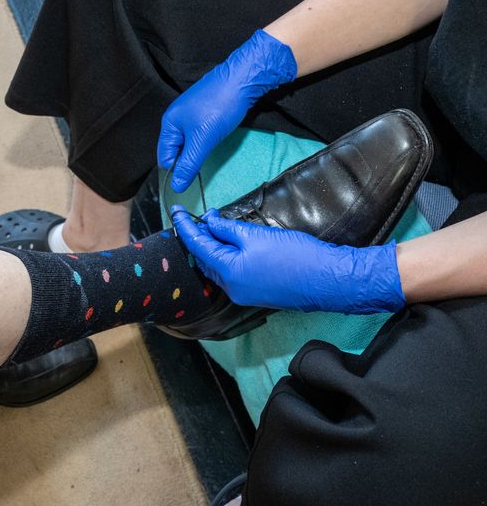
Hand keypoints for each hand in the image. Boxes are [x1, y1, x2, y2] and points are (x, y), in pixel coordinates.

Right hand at [157, 30, 296, 192]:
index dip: (176, 171)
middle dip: (187, 161)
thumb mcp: (202, 140)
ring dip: (197, 151)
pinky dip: (204, 141)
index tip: (192, 180)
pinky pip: (198, 133)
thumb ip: (188, 164)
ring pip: (188, 142)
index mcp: (169, 124)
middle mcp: (176, 118)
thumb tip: (176, 187)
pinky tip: (214, 141)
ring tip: (210, 153)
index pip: (165, 158)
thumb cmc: (220, 107)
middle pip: (175, 150)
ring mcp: (190, 113)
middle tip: (203, 167)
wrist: (244, 78)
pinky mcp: (203, 111)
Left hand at [171, 206, 405, 313]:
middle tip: (193, 217)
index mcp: (228, 272)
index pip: (197, 245)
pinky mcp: (258, 294)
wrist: (329, 280)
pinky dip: (227, 257)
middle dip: (197, 237)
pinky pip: (233, 273)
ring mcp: (245, 294)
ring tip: (211, 227)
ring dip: (212, 247)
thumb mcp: (256, 235)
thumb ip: (228, 229)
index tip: (176, 212)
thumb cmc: (296, 257)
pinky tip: (231, 245)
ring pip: (219, 267)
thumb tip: (209, 222)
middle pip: (205, 259)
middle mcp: (232, 288)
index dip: (185, 226)